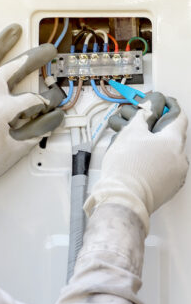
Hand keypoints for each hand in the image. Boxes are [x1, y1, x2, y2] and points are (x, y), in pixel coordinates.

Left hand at [0, 24, 63, 211]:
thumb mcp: (15, 149)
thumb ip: (38, 131)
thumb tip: (55, 118)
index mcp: (2, 109)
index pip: (33, 99)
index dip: (47, 101)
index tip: (52, 103)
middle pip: (16, 68)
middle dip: (36, 58)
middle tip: (48, 51)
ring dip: (2, 41)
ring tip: (14, 30)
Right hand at [84, 94, 188, 232]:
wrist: (122, 199)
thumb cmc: (126, 170)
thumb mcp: (130, 132)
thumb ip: (143, 115)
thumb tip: (148, 108)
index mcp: (174, 142)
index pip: (177, 116)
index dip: (167, 106)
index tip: (160, 103)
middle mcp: (180, 159)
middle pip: (171, 136)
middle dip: (156, 129)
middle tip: (141, 125)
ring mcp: (176, 176)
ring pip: (167, 154)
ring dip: (154, 147)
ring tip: (135, 147)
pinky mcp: (168, 188)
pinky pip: (164, 169)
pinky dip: (154, 162)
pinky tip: (138, 162)